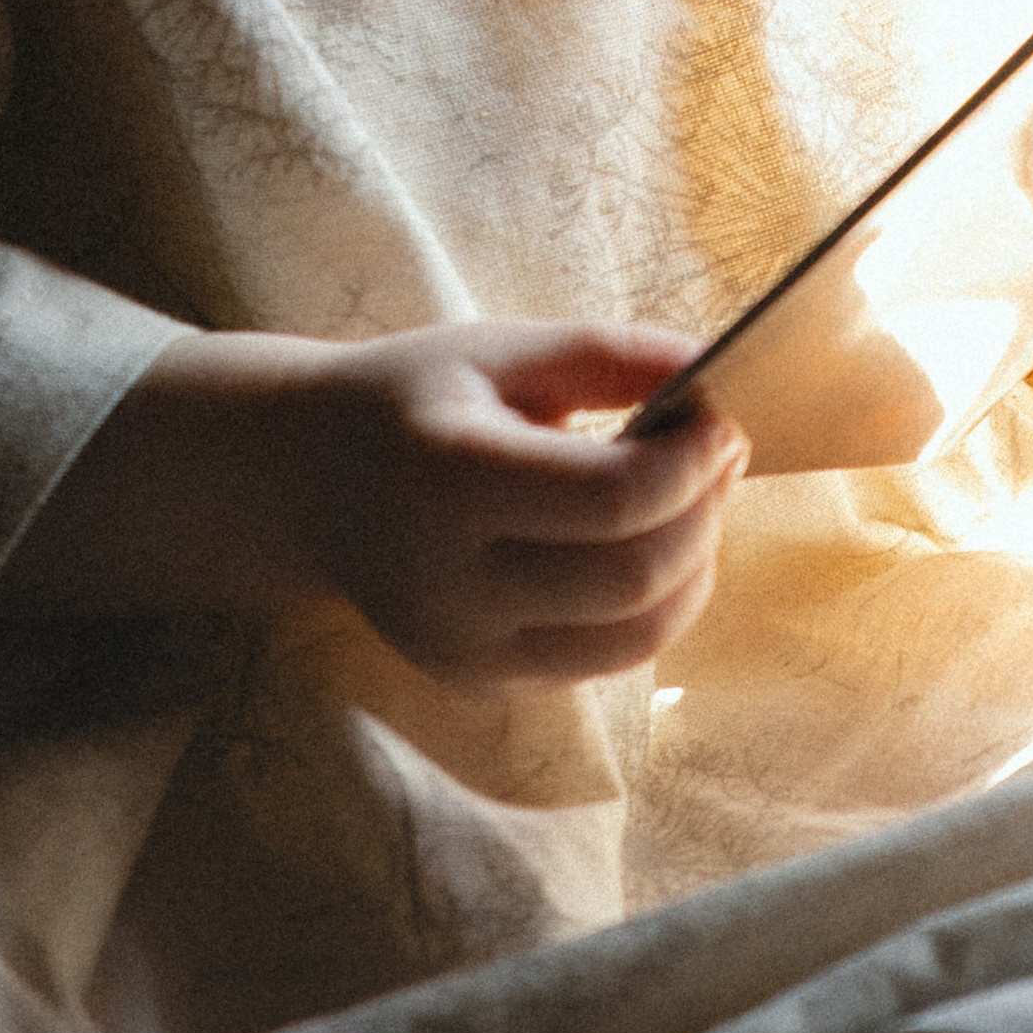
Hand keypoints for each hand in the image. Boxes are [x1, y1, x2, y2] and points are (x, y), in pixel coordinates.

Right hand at [268, 320, 747, 684]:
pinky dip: (651, 605)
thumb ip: (608, 356)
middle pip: (635, 577)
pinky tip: (648, 544)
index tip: (725, 419)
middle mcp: (451, 584)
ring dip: (695, 567)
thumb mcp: (500, 351)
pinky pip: (602, 658)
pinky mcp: (480, 681)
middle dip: (706, 515)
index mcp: (450, 479)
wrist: (306, 482)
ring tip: (696, 501)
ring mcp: (464, 649)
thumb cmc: (415, 400)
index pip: (613, 497)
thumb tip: (715, 372)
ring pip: (635, 638)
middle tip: (722, 455)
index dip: (693, 463)